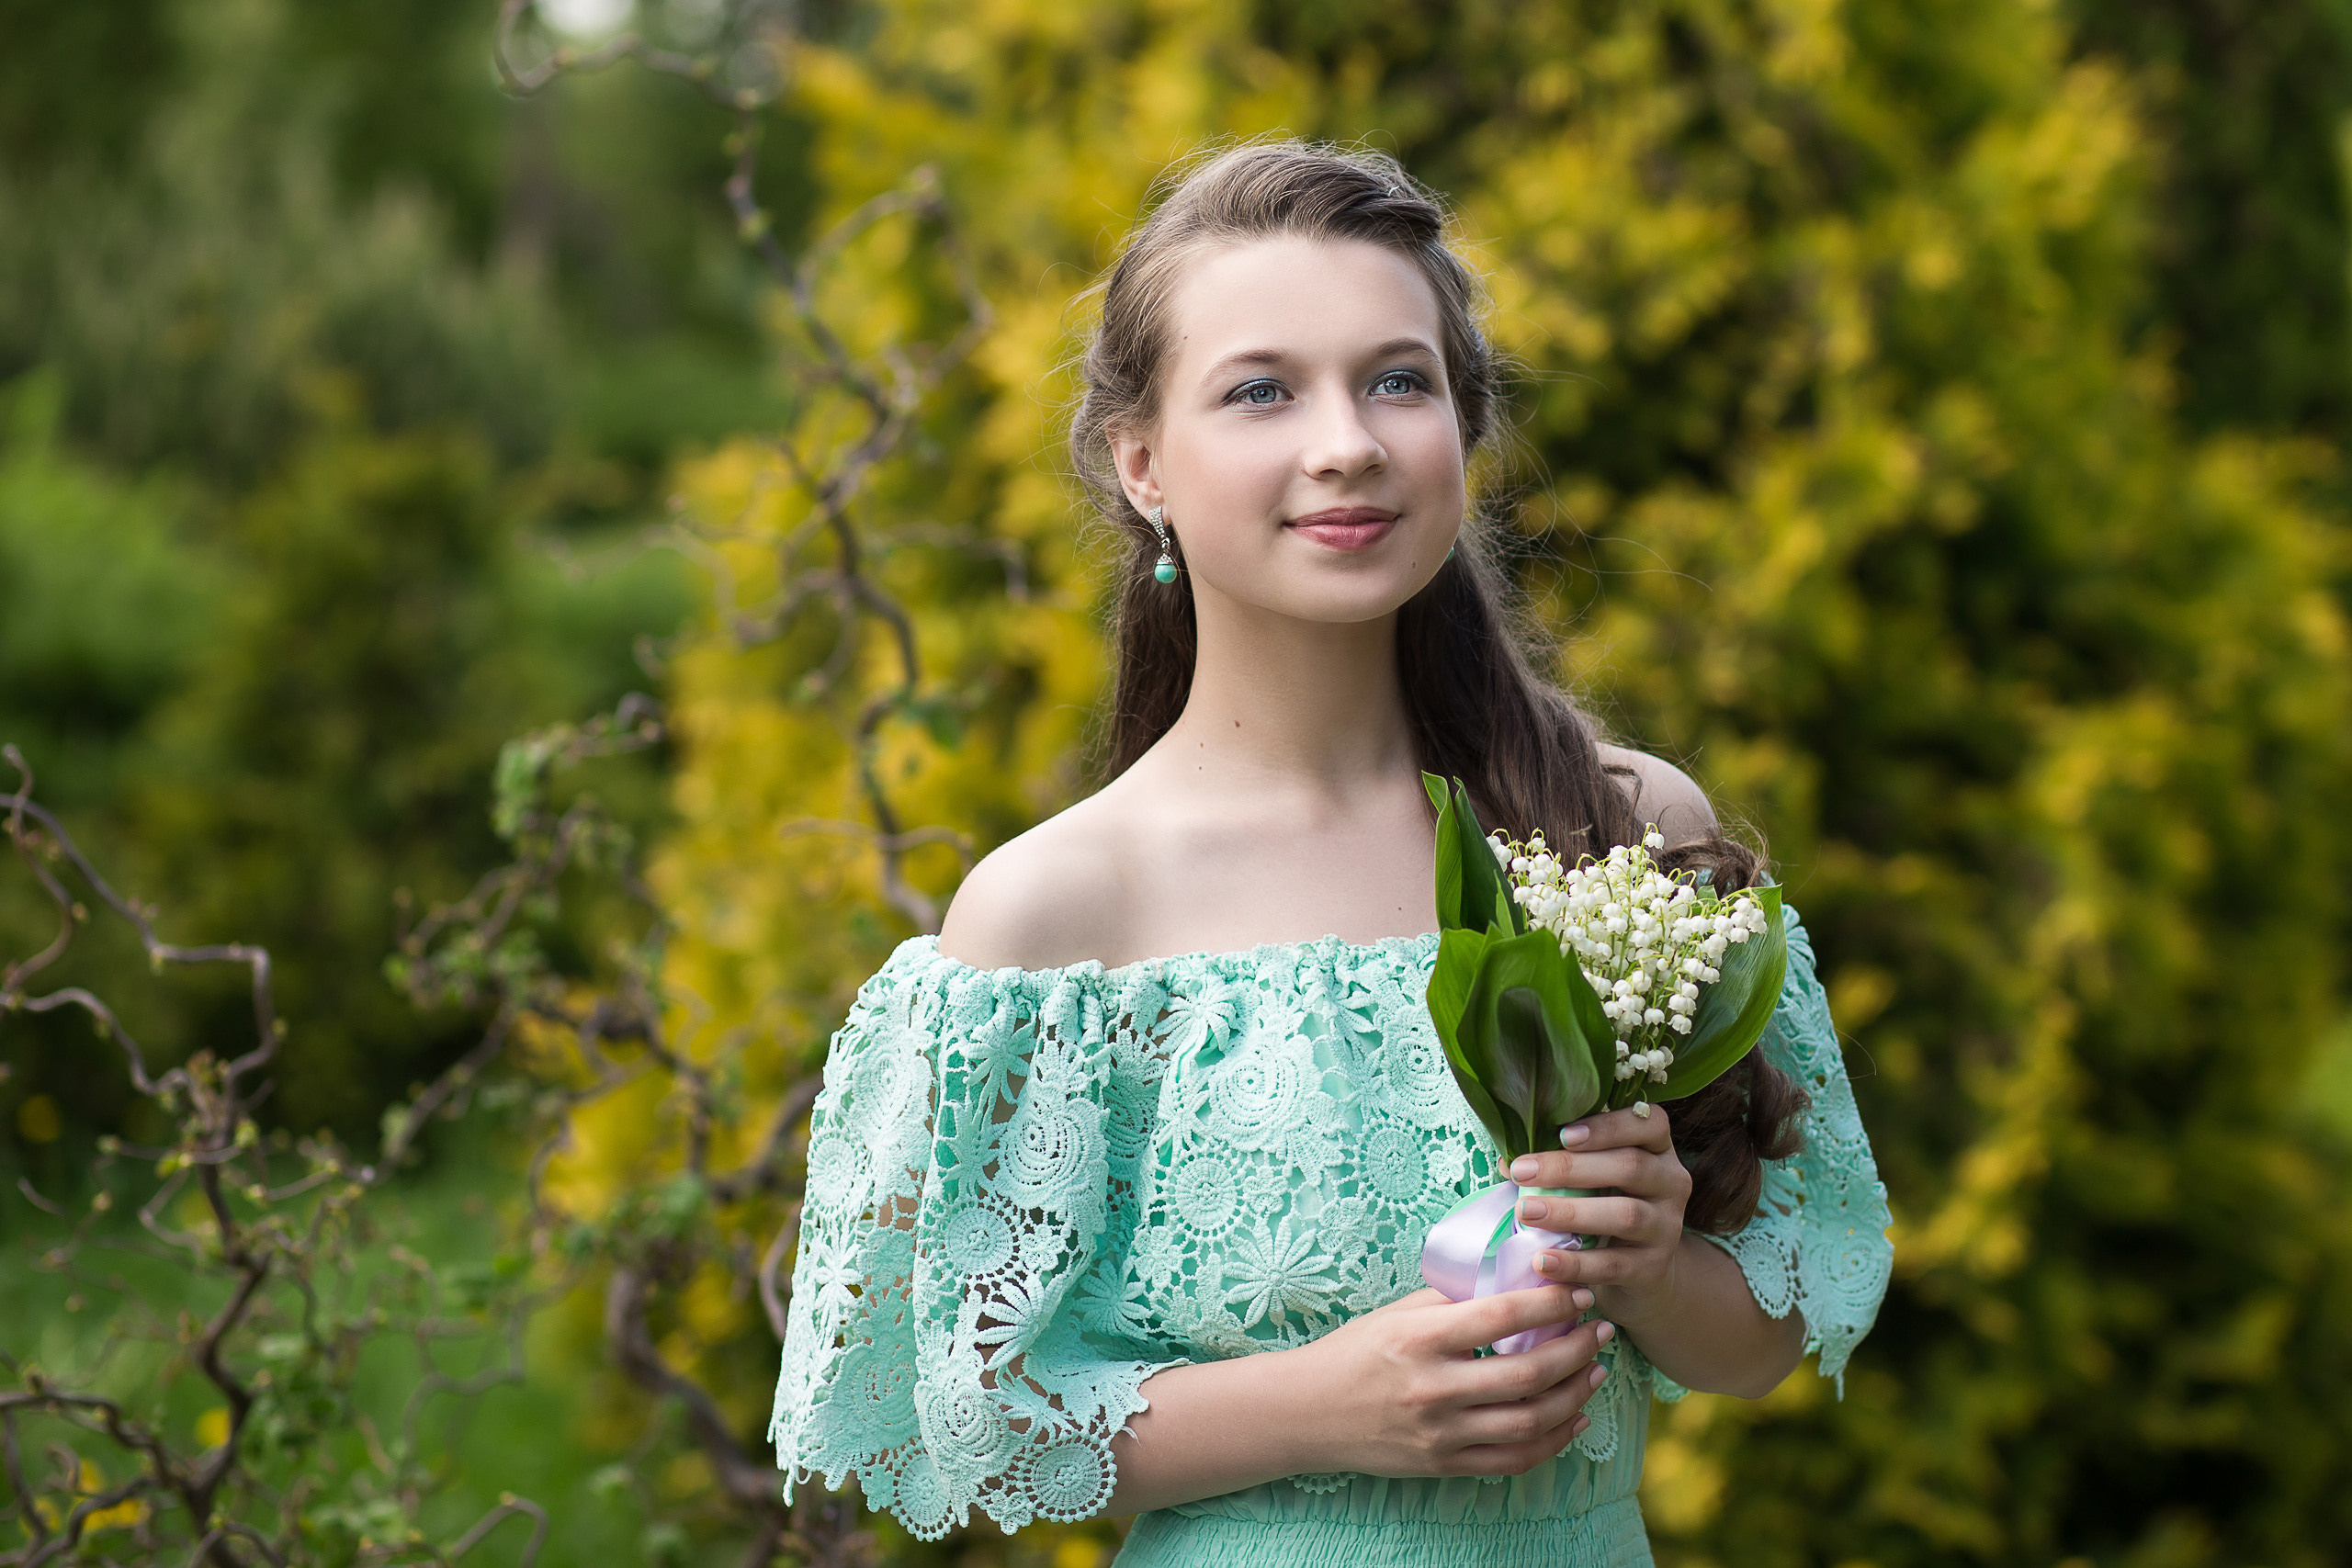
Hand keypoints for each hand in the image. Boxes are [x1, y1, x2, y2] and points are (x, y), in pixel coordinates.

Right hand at [1284, 1283, 1614, 1478]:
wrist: (1307, 1413)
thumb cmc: (1353, 1353)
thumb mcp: (1395, 1314)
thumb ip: (1450, 1300)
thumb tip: (1509, 1278)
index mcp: (1418, 1339)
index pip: (1499, 1318)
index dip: (1548, 1303)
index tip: (1576, 1292)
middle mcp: (1432, 1388)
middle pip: (1526, 1374)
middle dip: (1576, 1350)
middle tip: (1599, 1330)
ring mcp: (1440, 1432)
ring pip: (1530, 1420)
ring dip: (1575, 1394)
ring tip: (1595, 1370)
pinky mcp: (1444, 1464)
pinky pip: (1514, 1459)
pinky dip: (1553, 1440)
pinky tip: (1573, 1417)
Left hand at [1507, 1105, 1691, 1330]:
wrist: (1641, 1274)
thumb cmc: (1604, 1209)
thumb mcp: (1591, 1180)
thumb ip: (1560, 1163)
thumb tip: (1508, 1162)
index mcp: (1657, 1149)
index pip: (1649, 1123)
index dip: (1609, 1126)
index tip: (1564, 1134)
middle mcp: (1671, 1182)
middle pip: (1629, 1166)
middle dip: (1570, 1168)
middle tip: (1522, 1172)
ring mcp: (1667, 1227)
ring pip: (1625, 1214)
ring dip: (1570, 1212)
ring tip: (1525, 1212)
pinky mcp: (1654, 1268)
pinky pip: (1614, 1264)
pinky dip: (1575, 1263)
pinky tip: (1543, 1260)